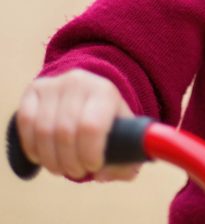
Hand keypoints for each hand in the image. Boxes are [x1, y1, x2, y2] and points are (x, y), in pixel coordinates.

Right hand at [16, 69, 139, 181]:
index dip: (89, 154)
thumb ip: (124, 162)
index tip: (94, 166)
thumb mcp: (125, 135)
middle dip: (70, 162)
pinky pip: (25, 123)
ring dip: (51, 160)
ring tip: (62, 167)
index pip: (92, 127)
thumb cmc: (108, 120)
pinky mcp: (34, 90)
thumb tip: (102, 174)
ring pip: (43, 131)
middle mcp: (79, 82)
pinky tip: (44, 156)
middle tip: (78, 171)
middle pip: (65, 133)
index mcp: (106, 92)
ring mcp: (54, 85)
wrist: (88, 92)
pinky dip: (33, 147)